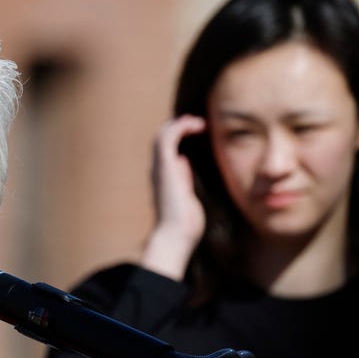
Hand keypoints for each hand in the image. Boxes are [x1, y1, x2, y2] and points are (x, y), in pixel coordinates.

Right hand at [141, 115, 206, 279]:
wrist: (176, 235)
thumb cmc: (185, 225)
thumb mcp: (188, 197)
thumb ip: (185, 180)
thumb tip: (185, 163)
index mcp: (165, 178)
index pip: (167, 150)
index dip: (180, 137)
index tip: (198, 132)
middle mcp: (159, 171)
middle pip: (162, 139)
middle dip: (179, 126)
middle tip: (199, 124)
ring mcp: (160, 168)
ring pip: (162, 134)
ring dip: (180, 123)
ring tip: (199, 123)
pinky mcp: (164, 166)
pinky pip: (167, 137)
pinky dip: (181, 127)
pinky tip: (196, 126)